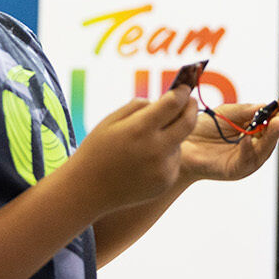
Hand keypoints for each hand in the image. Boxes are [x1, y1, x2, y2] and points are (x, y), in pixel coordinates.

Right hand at [63, 86, 197, 213]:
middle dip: (191, 108)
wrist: (87, 190)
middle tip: (189, 101)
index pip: (173, 103)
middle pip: (188, 122)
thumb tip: (165, 101)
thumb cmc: (97, 150)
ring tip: (146, 142)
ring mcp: (162, 168)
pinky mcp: (165, 182)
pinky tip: (145, 161)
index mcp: (140, 129)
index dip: (182, 92)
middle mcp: (156, 149)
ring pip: (179, 142)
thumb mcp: (111, 120)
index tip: (183, 88)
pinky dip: (166, 155)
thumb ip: (139, 106)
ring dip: (172, 135)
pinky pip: (174, 160)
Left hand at [180, 93, 278, 182]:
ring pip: (264, 149)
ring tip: (278, 121)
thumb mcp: (227, 113)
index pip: (271, 120)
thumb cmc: (203, 128)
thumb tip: (266, 106)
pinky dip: (248, 149)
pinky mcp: (235, 170)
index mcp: (253, 131)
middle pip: (272, 135)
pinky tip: (248, 138)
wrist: (181, 143)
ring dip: (272, 135)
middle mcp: (253, 146)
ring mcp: (245, 159)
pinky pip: (246, 160)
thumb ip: (245, 111)